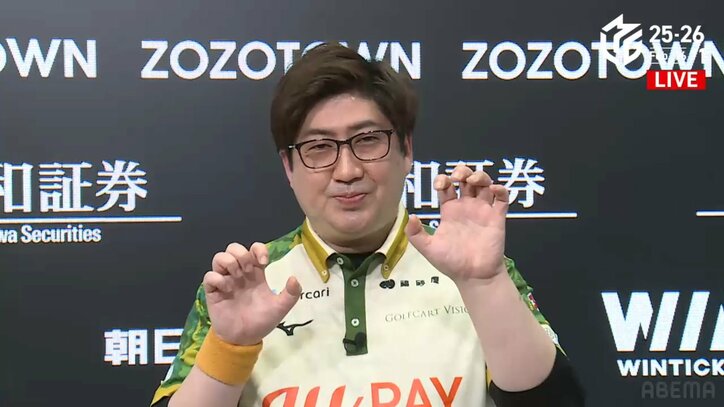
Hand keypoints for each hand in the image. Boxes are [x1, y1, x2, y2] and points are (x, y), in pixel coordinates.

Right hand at [203, 242, 301, 345]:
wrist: (244, 340)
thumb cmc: (261, 321)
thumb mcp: (280, 308)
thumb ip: (291, 294)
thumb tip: (294, 278)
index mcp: (255, 273)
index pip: (253, 249)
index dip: (258, 249)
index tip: (264, 262)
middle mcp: (239, 274)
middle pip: (233, 248)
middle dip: (241, 254)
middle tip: (248, 271)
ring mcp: (225, 281)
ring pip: (219, 257)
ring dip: (229, 263)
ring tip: (237, 277)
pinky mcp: (213, 291)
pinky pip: (209, 275)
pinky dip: (218, 278)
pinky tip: (227, 289)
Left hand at [405, 164, 508, 282]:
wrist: (473, 277)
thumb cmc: (451, 263)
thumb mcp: (428, 248)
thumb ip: (415, 234)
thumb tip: (410, 216)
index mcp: (449, 211)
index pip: (447, 187)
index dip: (443, 180)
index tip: (441, 184)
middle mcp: (466, 207)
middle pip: (466, 179)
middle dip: (463, 171)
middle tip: (459, 175)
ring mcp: (483, 211)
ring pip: (485, 184)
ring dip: (480, 176)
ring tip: (473, 180)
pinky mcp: (497, 217)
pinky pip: (502, 198)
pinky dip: (500, 189)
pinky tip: (493, 190)